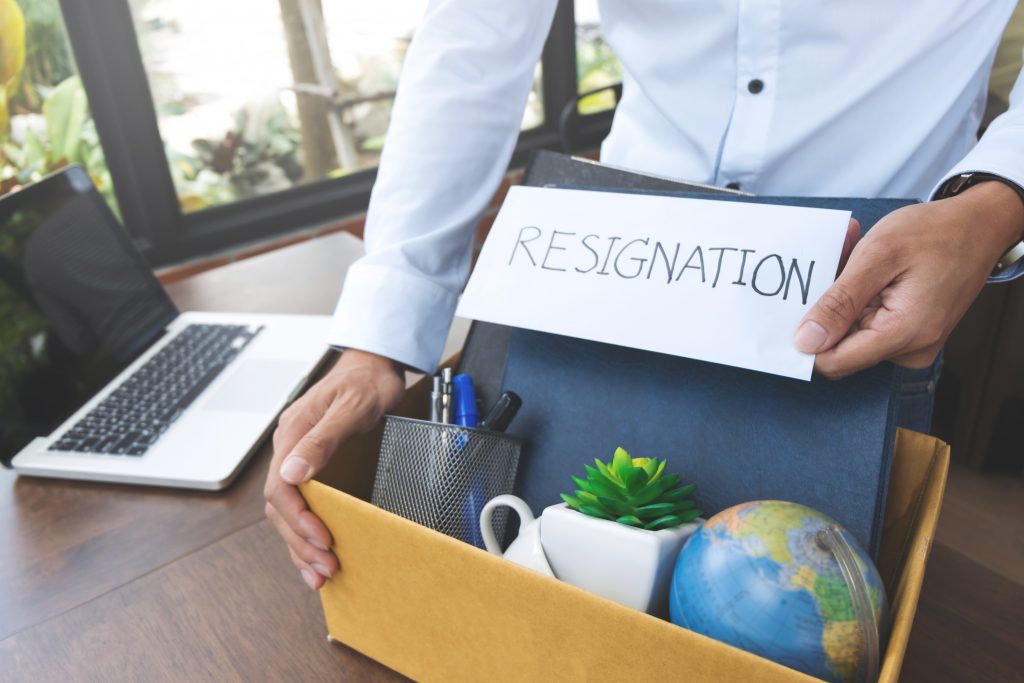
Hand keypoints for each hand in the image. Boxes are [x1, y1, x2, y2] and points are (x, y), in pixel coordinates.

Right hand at [264, 348, 404, 589]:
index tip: (322, 540)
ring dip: (300, 545)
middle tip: (326, 568)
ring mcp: (297, 458)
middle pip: (281, 507)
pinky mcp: (311, 466)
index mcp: (292, 434)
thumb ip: (323, 439)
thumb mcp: (351, 408)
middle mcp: (289, 448)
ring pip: (287, 512)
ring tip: (319, 575)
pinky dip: (306, 533)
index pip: (281, 487)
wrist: (374, 366)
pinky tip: (315, 554)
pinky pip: (301, 504)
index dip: (298, 518)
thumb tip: (293, 472)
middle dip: (300, 541)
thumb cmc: (367, 383)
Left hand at [795, 181, 1023, 378]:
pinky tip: (863, 260)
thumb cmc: (936, 232)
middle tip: (837, 257)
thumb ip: (839, 303)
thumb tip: (805, 342)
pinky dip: (858, 292)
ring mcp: (911, 343)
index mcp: (903, 335)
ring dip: (843, 292)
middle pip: (840, 344)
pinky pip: (867, 320)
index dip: (808, 337)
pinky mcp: (908, 333)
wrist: (980, 225)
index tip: (801, 301)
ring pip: (850, 328)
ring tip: (854, 249)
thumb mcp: (878, 257)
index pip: (833, 363)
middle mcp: (909, 349)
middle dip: (828, 304)